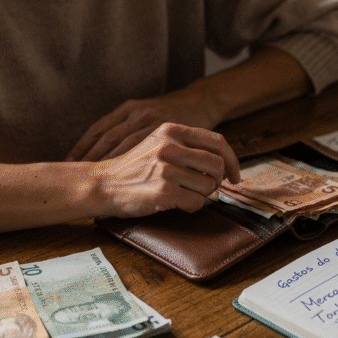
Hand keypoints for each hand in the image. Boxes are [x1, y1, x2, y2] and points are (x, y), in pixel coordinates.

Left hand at [66, 93, 215, 161]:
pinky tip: (127, 176)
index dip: (82, 145)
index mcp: (128, 108)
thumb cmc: (171, 111)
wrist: (201, 101)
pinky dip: (135, 163)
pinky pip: (148, 150)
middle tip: (75, 174)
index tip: (68, 161)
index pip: (98, 129)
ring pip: (123, 144)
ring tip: (95, 180)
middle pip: (106, 137)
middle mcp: (137, 113)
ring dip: (108, 162)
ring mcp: (152, 121)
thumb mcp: (145, 112)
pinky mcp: (168, 129)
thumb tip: (106, 149)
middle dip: (89, 156)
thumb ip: (128, 127)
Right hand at [90, 123, 240, 218]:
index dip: (232, 160)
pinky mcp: (164, 191)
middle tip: (205, 188)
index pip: (217, 141)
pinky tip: (175, 203)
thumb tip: (221, 162)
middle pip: (217, 165)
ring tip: (182, 194)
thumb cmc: (133, 168)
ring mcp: (167, 169)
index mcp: (171, 130)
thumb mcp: (157, 144)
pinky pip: (196, 203)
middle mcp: (170, 146)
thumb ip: (185, 146)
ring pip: (208, 186)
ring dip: (200, 195)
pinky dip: (190, 207)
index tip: (234, 176)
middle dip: (216, 181)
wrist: (102, 184)